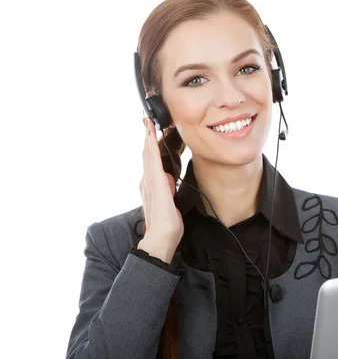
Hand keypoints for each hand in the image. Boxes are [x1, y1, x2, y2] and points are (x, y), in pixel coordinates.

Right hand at [139, 117, 183, 248]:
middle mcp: (147, 181)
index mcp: (151, 186)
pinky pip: (153, 161)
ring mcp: (150, 182)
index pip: (151, 162)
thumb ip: (168, 189)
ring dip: (147, 138)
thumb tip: (169, 178)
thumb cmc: (167, 223)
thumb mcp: (170, 201)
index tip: (150, 132)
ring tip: (147, 124)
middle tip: (146, 121)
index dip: (150, 146)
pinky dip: (150, 148)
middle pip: (147, 155)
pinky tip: (150, 138)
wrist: (162, 237)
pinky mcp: (156, 183)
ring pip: (148, 155)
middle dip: (146, 137)